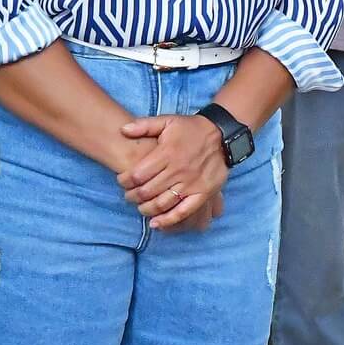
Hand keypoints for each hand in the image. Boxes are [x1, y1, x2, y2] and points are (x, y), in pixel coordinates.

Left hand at [117, 114, 231, 228]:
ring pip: (162, 203)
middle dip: (132, 196)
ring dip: (146, 209)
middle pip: (147, 191)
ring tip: (140, 207)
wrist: (221, 135)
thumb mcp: (167, 120)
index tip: (122, 181)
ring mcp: (191, 184)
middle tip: (128, 196)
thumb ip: (144, 125)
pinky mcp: (202, 193)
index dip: (125, 180)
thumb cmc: (191, 129)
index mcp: (167, 153)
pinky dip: (168, 220)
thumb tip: (123, 129)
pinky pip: (183, 212)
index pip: (138, 174)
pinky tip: (156, 224)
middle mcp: (178, 170)